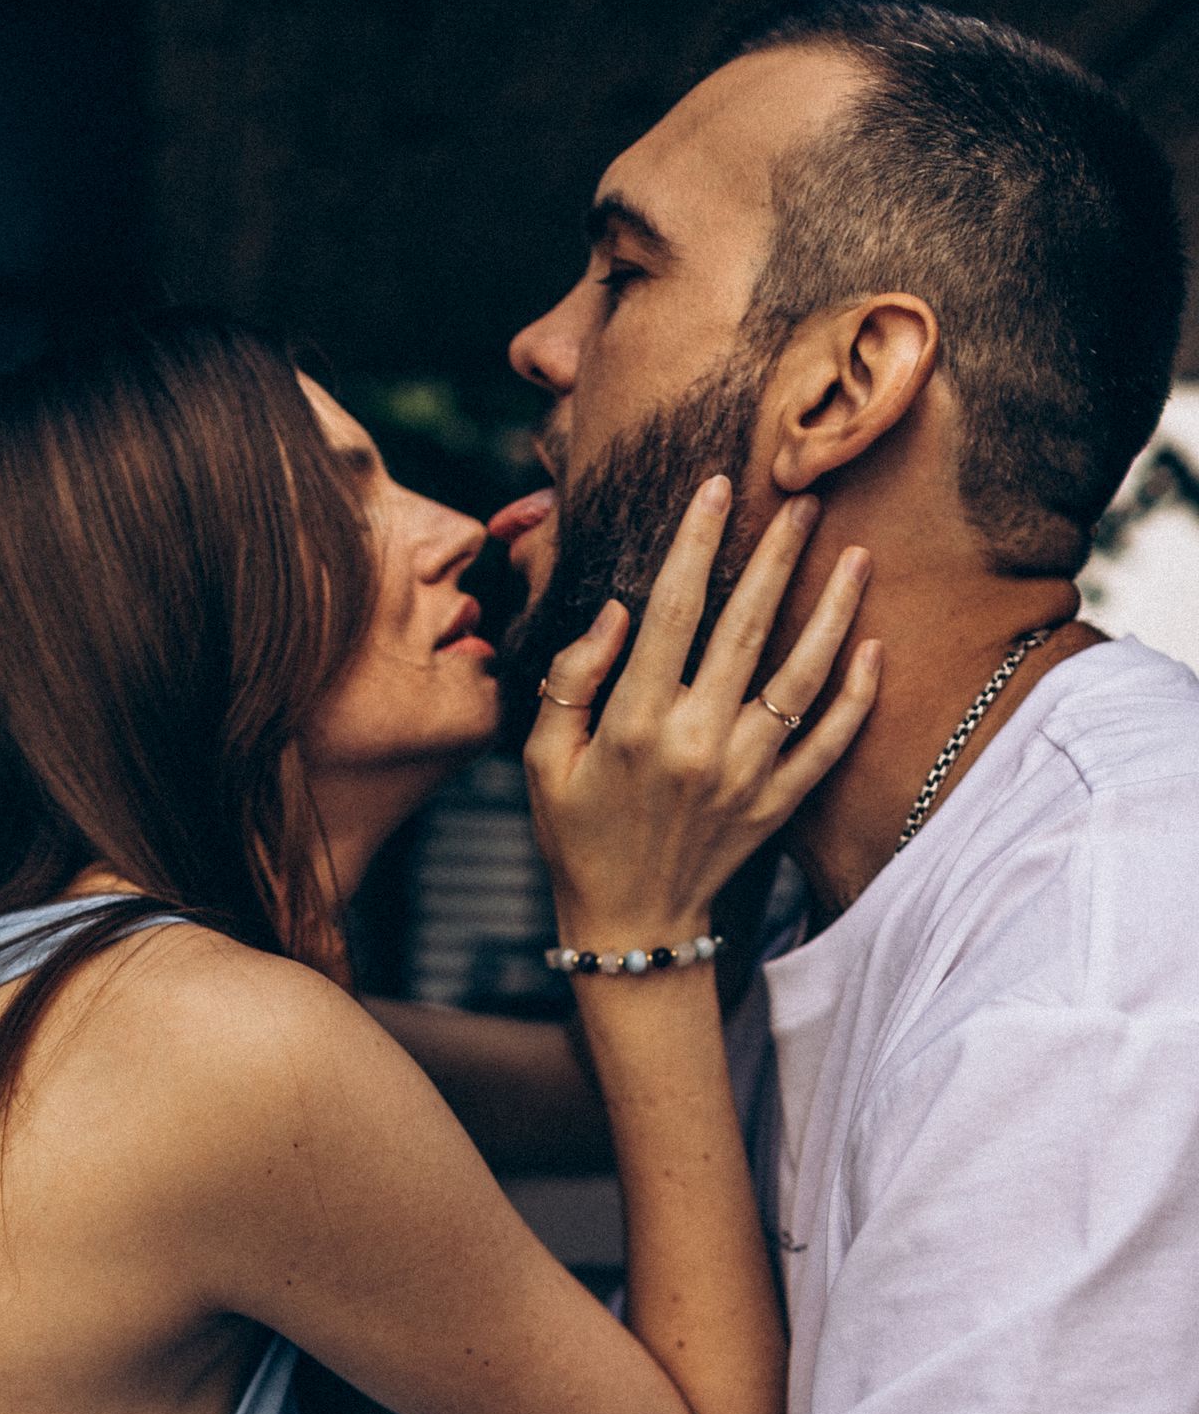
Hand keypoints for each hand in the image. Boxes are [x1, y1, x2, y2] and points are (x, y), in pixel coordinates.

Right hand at [524, 478, 877, 942]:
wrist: (630, 927)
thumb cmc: (577, 835)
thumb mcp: (540, 759)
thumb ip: (572, 679)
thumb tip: (616, 609)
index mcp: (634, 723)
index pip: (673, 611)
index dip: (696, 541)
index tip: (719, 486)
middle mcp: (697, 742)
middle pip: (748, 629)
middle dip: (778, 556)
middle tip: (806, 498)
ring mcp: (746, 775)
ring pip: (802, 678)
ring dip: (833, 612)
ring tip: (856, 555)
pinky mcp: (777, 804)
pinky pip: (829, 744)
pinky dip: (857, 697)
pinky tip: (873, 647)